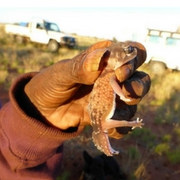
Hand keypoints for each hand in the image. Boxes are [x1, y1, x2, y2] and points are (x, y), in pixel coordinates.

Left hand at [22, 40, 150, 130]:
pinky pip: (123, 124)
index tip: (121, 71)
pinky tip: (108, 127)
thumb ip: (79, 67)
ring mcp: (112, 98)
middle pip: (141, 79)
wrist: (38, 109)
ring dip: (129, 106)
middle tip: (122, 90)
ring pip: (134, 102)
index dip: (134, 60)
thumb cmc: (50, 83)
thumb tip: (99, 60)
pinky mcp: (107, 117)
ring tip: (112, 111)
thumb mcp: (60, 73)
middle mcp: (113, 77)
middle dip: (137, 85)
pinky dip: (120, 127)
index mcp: (104, 59)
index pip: (132, 52)